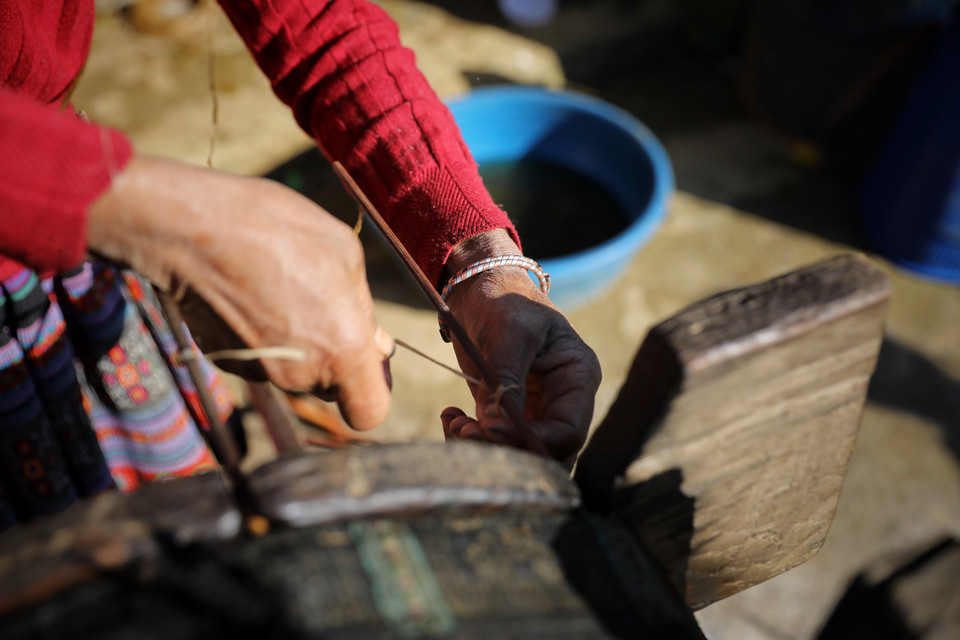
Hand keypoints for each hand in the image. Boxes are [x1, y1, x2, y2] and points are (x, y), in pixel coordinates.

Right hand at [87, 155, 393, 429]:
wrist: (192, 226)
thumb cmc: (277, 229)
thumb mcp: (344, 253)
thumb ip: (365, 309)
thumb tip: (377, 343)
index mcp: (343, 349)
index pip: (369, 412)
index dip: (372, 389)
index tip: (366, 357)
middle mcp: (301, 374)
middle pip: (331, 386)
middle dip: (335, 355)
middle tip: (322, 302)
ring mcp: (260, 373)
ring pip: (296, 371)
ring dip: (299, 342)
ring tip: (283, 288)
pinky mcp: (227, 363)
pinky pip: (262, 359)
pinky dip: (263, 337)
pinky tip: (254, 295)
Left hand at [439, 230, 600, 468]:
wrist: (480, 290)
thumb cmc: (505, 302)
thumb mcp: (509, 335)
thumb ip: (506, 381)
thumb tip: (494, 429)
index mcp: (577, 378)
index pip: (569, 431)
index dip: (534, 439)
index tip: (492, 429)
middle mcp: (562, 402)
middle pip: (548, 453)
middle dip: (508, 451)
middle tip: (469, 433)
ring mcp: (536, 411)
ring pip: (520, 453)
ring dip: (485, 449)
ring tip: (456, 424)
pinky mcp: (507, 414)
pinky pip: (496, 442)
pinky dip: (472, 438)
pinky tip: (452, 417)